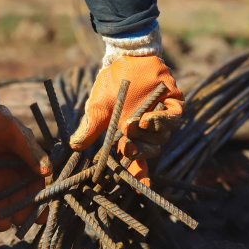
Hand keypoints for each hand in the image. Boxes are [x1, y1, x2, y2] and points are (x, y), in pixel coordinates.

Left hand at [0, 104, 51, 241]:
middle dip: (20, 217)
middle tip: (17, 216)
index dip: (40, 210)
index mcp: (28, 176)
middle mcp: (13, 188)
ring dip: (2, 222)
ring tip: (0, 218)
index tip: (40, 217)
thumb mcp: (17, 136)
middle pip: (21, 213)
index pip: (38, 198)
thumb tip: (48, 172)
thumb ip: (31, 154)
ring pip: (2, 219)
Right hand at [69, 55, 182, 183]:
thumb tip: (74, 146)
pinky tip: (147, 118)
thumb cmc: (110, 85)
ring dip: (146, 135)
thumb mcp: (96, 108)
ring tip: (130, 123)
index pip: (135, 164)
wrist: (125, 59)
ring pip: (161, 139)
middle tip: (125, 145)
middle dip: (137, 151)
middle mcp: (148, 134)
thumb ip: (89, 127)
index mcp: (129, 140)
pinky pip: (172, 120)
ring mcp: (162, 121)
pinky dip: (160, 121)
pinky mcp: (173, 106)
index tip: (138, 189)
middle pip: (148, 153)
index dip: (138, 178)